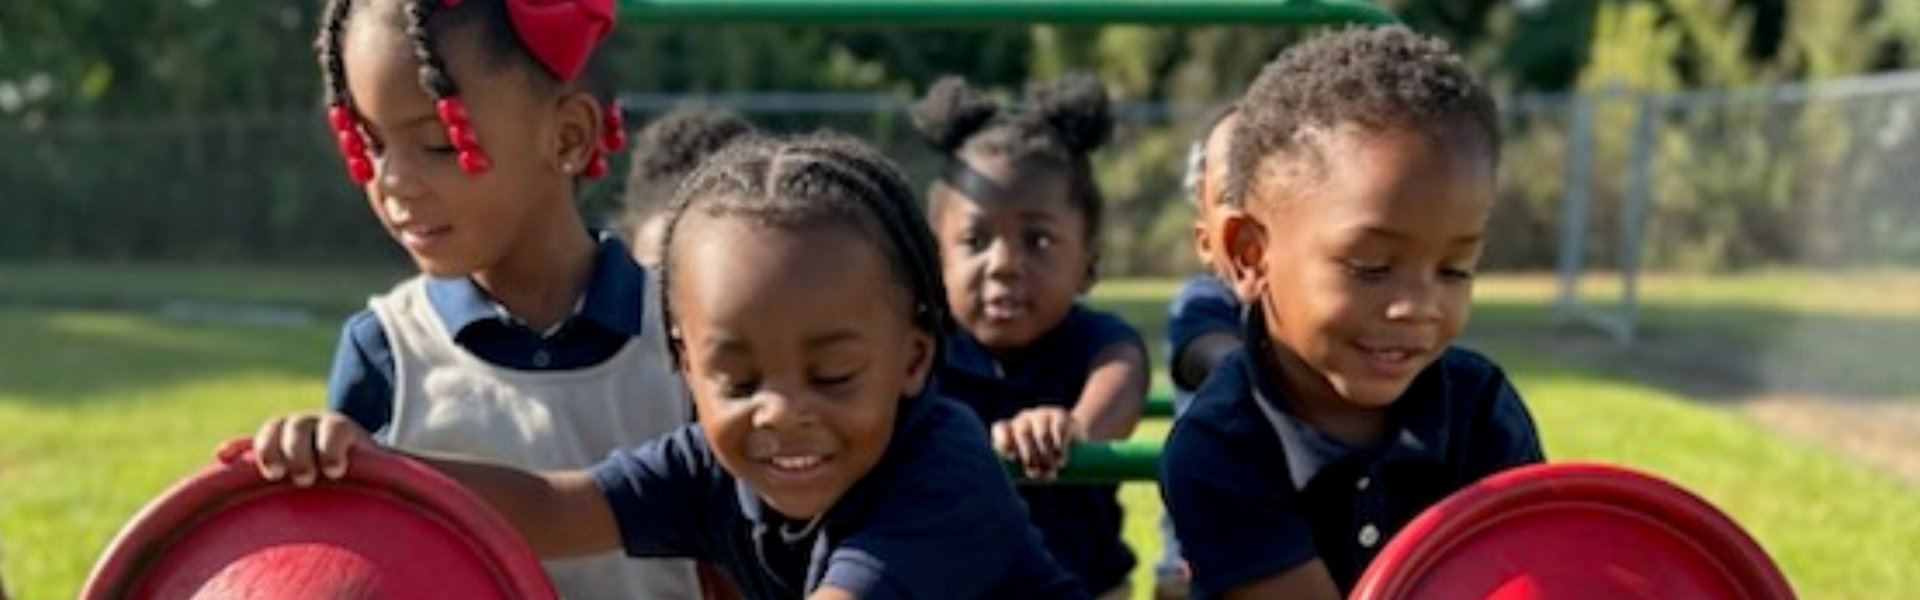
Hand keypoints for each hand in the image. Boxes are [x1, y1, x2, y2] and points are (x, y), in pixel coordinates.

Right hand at [217, 412, 376, 486]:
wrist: (355, 468)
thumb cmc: (373, 476)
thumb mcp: (385, 472)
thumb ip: (392, 472)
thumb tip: (429, 487)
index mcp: (345, 428)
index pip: (334, 427)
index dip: (331, 445)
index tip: (336, 470)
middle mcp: (316, 424)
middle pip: (299, 425)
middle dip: (298, 450)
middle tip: (304, 478)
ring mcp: (292, 433)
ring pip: (274, 429)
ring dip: (270, 449)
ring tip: (274, 475)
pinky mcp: (272, 448)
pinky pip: (250, 443)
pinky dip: (238, 448)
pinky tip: (223, 457)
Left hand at [991, 406, 1078, 479]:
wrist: (1073, 442)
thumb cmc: (1043, 461)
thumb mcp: (1028, 467)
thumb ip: (1020, 475)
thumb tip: (1015, 488)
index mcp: (1009, 430)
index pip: (1000, 429)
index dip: (1003, 443)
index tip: (1012, 459)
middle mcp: (1022, 420)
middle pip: (1022, 434)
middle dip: (1030, 457)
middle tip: (1037, 474)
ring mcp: (1041, 414)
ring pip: (1041, 434)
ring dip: (1047, 455)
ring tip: (1053, 470)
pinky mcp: (1060, 414)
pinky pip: (1058, 429)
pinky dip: (1059, 446)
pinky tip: (1061, 458)